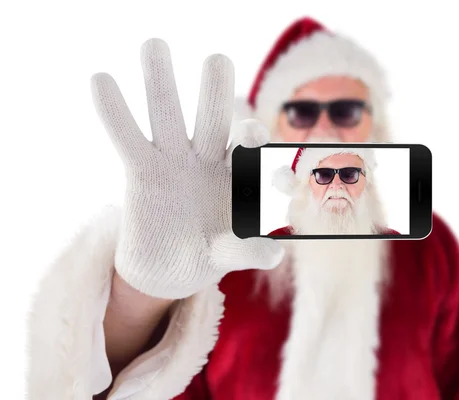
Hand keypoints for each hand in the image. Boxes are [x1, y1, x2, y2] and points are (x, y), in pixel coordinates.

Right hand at [90, 38, 282, 298]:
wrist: (170, 268)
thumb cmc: (206, 255)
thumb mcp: (226, 255)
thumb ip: (246, 250)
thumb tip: (273, 255)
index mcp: (238, 173)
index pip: (251, 149)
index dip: (255, 143)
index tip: (259, 144)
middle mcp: (208, 158)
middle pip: (213, 117)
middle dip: (214, 90)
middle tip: (217, 60)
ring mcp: (174, 160)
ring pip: (167, 115)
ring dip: (159, 82)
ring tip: (152, 45)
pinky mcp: (142, 169)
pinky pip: (126, 136)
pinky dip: (114, 112)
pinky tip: (101, 80)